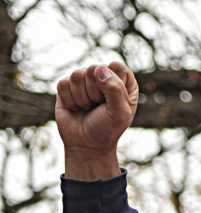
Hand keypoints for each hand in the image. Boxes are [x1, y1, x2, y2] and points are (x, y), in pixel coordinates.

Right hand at [55, 62, 138, 179]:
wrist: (87, 145)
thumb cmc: (108, 129)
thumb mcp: (119, 113)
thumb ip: (115, 89)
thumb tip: (99, 69)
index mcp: (124, 82)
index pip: (117, 67)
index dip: (113, 83)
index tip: (113, 101)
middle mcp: (104, 78)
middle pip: (94, 68)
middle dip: (95, 92)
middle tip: (99, 107)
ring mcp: (85, 80)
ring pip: (77, 75)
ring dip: (82, 97)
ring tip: (88, 108)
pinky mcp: (67, 86)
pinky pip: (64, 84)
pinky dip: (70, 100)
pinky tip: (76, 108)